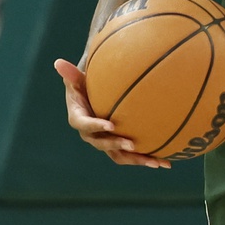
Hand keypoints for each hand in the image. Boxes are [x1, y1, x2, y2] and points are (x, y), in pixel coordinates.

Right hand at [53, 59, 169, 167]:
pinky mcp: (118, 147)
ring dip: (136, 160)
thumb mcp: (77, 79)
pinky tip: (166, 163)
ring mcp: (105, 143)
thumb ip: (70, 74)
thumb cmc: (84, 86)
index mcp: (79, 119)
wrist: (92, 100)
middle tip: (131, 144)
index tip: (110, 125)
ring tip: (155, 162)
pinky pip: (131, 156)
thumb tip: (58, 62)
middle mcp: (91, 135)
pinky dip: (148, 159)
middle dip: (117, 145)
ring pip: (119, 156)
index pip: (85, 125)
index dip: (97, 126)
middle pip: (102, 144)